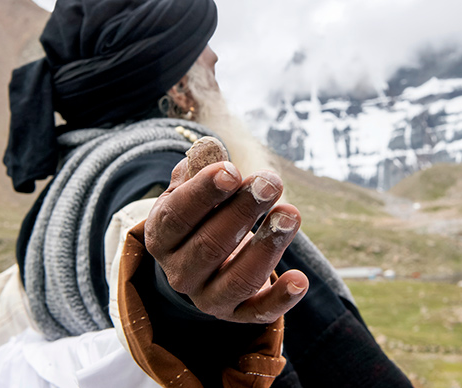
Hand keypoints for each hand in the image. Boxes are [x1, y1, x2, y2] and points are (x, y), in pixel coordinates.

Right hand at [144, 157, 308, 322]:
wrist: (201, 262)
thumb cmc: (201, 215)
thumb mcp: (191, 190)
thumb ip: (199, 169)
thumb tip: (210, 147)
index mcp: (162, 236)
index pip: (177, 216)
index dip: (204, 193)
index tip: (232, 170)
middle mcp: (180, 273)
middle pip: (210, 245)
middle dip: (243, 211)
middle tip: (271, 182)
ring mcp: (209, 298)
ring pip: (238, 279)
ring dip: (268, 246)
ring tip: (291, 213)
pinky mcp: (238, 314)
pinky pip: (259, 312)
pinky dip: (280, 299)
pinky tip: (299, 280)